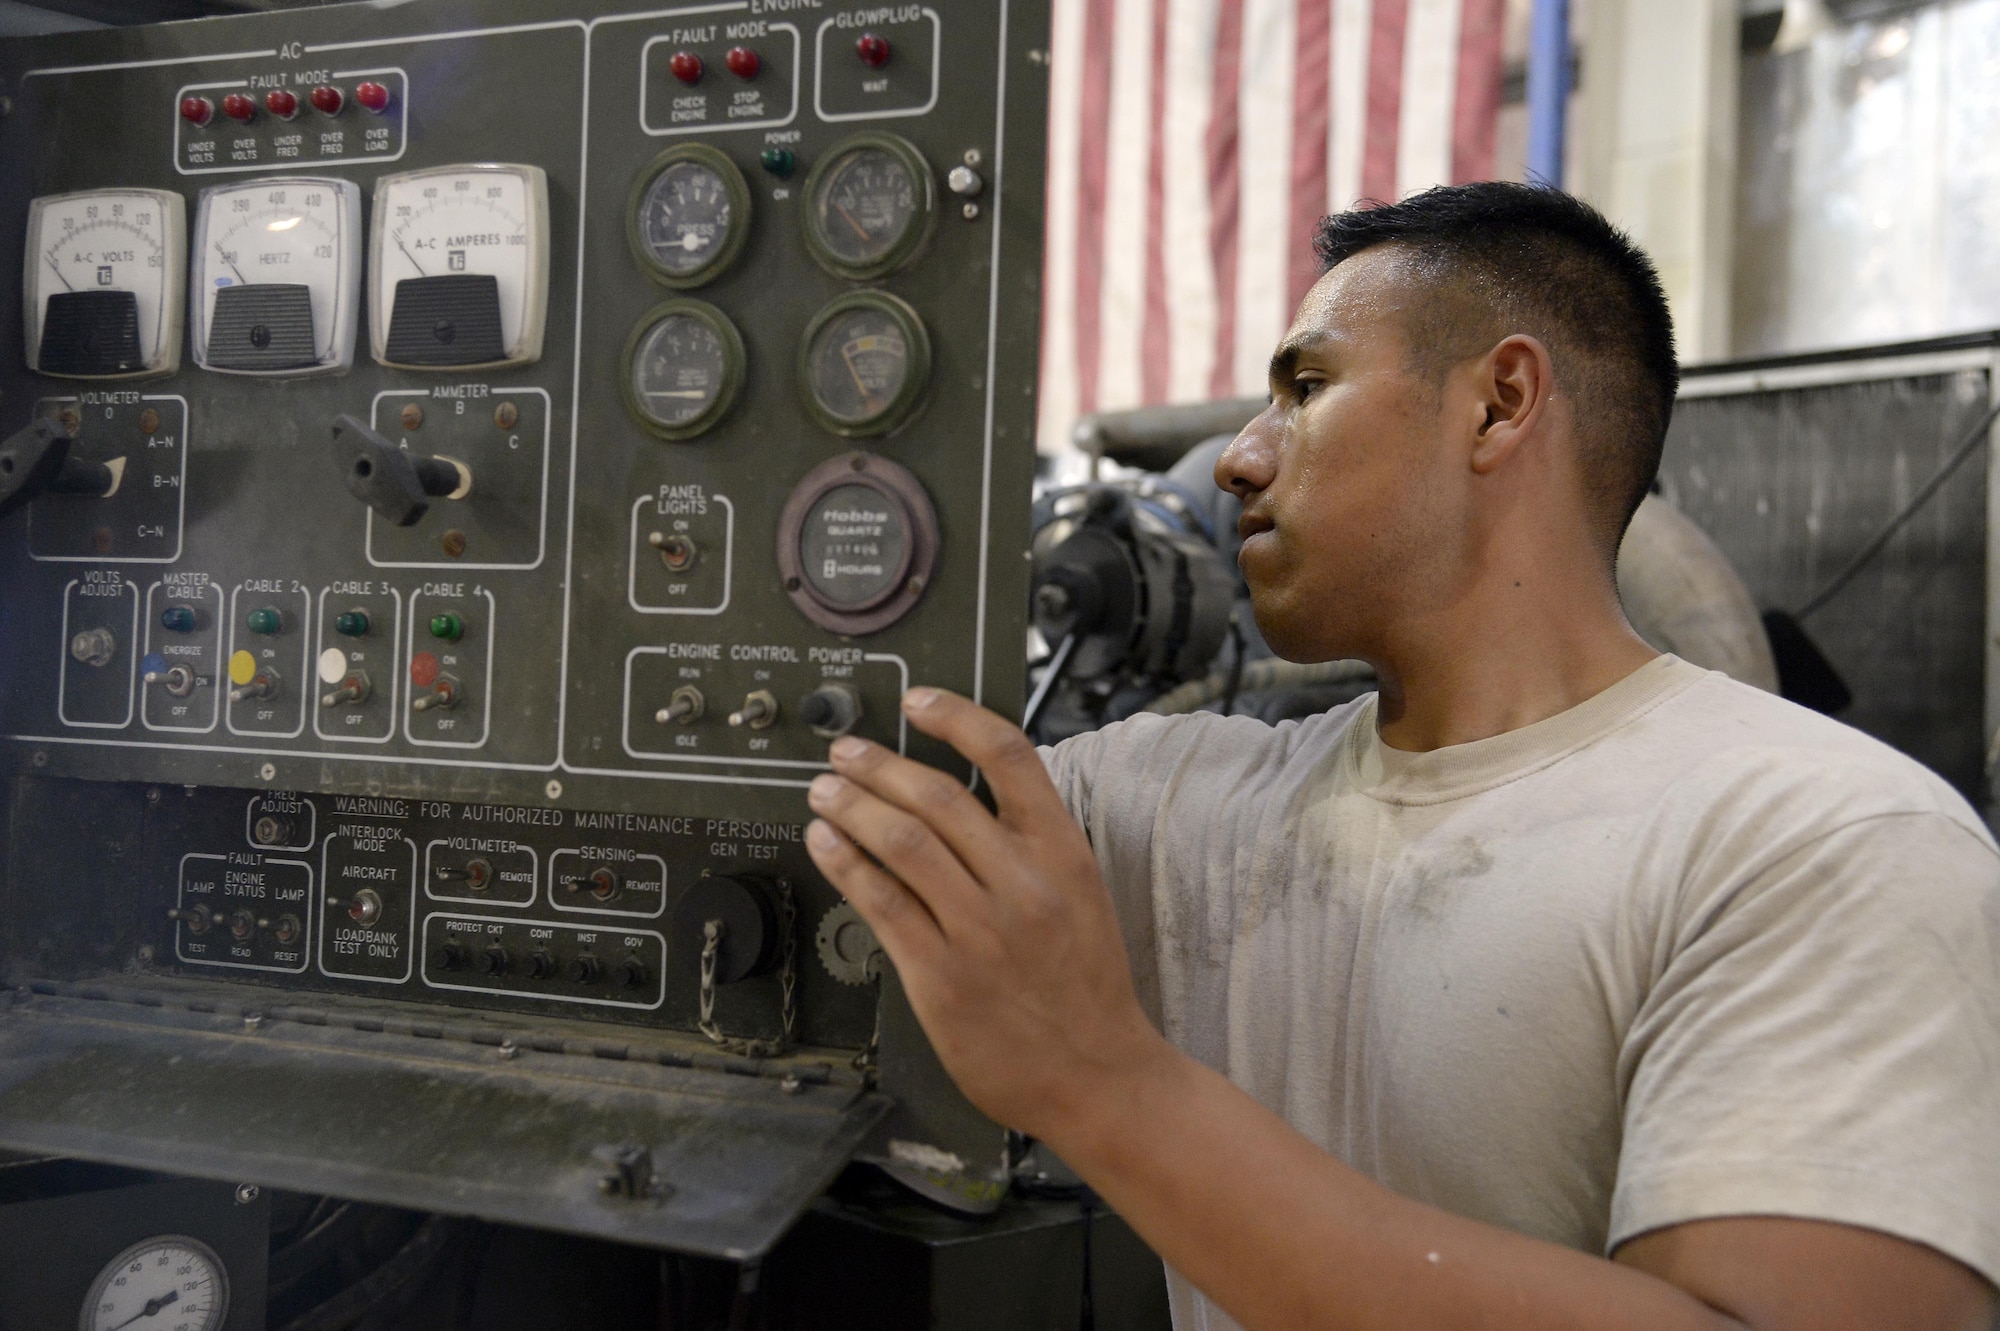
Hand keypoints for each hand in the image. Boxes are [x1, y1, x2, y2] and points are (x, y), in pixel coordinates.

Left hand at [804, 687, 1169, 1139]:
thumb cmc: (1086, 989)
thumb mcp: (1080, 895)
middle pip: (938, 795)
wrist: (1099, 1078)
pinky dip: (845, 864)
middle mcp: (1022, 884)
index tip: (918, 700)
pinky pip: (880, 903)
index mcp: (1064, 854)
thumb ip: (1028, 845)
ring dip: (851, 806)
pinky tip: (825, 845)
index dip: (956, 717)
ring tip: (825, 791)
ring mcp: (979, 931)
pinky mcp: (940, 976)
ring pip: (901, 842)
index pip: (1009, 756)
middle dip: (880, 764)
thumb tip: (961, 796)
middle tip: (846, 751)